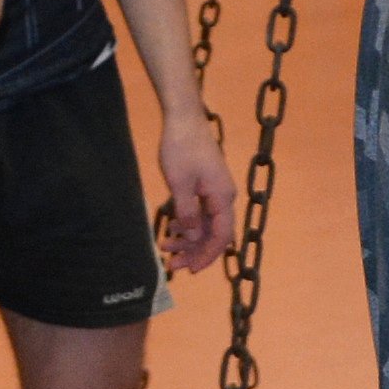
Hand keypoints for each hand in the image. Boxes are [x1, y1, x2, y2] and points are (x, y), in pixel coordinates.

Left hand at [152, 108, 232, 273]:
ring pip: (205, 224)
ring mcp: (215, 192)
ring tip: (165, 245)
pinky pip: (200, 212)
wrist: (184, 118)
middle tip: (172, 264)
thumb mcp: (179, 183)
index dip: (208, 255)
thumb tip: (191, 235)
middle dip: (194, 250)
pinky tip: (171, 226)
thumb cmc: (182, 148)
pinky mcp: (206, 186)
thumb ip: (187, 211)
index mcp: (222, 197)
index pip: (221, 236)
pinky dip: (187, 222)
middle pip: (213, 234)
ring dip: (187, 238)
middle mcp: (223, 197)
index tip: (192, 269)